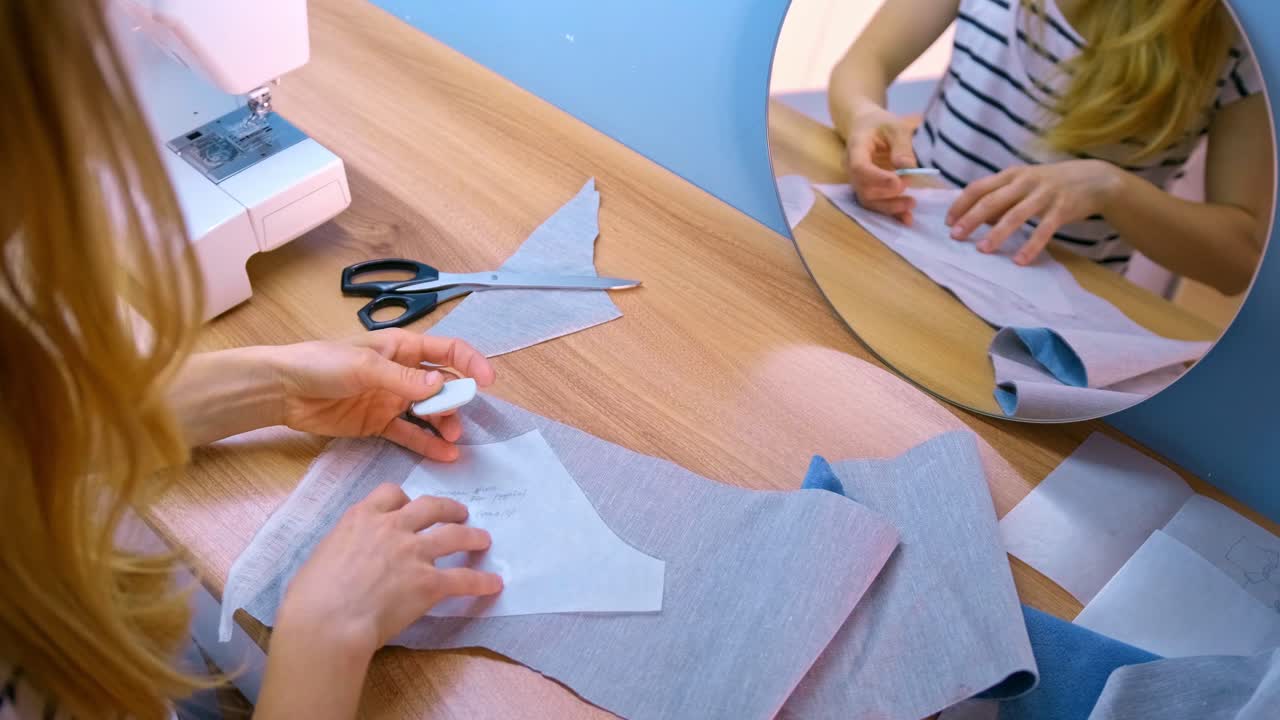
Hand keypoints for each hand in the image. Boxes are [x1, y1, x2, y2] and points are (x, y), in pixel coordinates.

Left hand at [271, 329, 495, 460]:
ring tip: (452, 440)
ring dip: (444, 424)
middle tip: (457, 420)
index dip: (470, 363)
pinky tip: (443, 454)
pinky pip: (410, 433)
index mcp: (401, 348)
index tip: (486, 382)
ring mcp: (392, 399)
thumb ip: (403, 379)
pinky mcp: (379, 423)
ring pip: (429, 412)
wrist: (282, 390)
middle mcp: (402, 373)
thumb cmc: (320, 364)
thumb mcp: (363, 366)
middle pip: (442, 385)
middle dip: (457, 401)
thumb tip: (441, 386)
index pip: (447, 351)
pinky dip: (427, 442)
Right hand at [276, 484, 501, 657]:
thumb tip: (346, 560)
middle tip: (459, 512)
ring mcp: (414, 553)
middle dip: (448, 508)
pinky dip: (481, 581)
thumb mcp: (322, 556)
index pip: (391, 494)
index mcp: (362, 518)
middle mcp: (392, 528)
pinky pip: (463, 578)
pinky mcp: (429, 582)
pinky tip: (493, 584)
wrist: (327, 621)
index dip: (404, 500)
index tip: (410, 506)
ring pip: (454, 535)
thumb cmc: (311, 596)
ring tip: (483, 539)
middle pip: (430, 507)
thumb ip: (343, 548)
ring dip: (472, 536)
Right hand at [843, 106, 919, 223]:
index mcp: (856, 147)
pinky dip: (891, 213)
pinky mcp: (866, 188)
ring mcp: (857, 180)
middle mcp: (851, 167)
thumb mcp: (896, 126)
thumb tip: (908, 168)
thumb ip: (902, 145)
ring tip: (911, 204)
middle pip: (863, 188)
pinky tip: (906, 219)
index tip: (898, 182)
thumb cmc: (881, 123)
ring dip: (890, 206)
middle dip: (887, 192)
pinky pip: (875, 204)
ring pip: (868, 200)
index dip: (877, 178)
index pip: (859, 167)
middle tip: (909, 184)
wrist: (866, 126)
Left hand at [945, 160, 1121, 264]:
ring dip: (997, 233)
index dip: (961, 204)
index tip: (948, 222)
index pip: (979, 187)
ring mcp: (1044, 194)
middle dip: (971, 218)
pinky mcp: (1062, 208)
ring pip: (1015, 214)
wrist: (1095, 179)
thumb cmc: (1050, 184)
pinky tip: (1020, 260)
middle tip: (956, 236)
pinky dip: (1031, 245)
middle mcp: (1025, 181)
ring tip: (982, 249)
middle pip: (992, 200)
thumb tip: (974, 219)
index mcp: (1011, 175)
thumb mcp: (1023, 184)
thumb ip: (1000, 199)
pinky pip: (1044, 230)